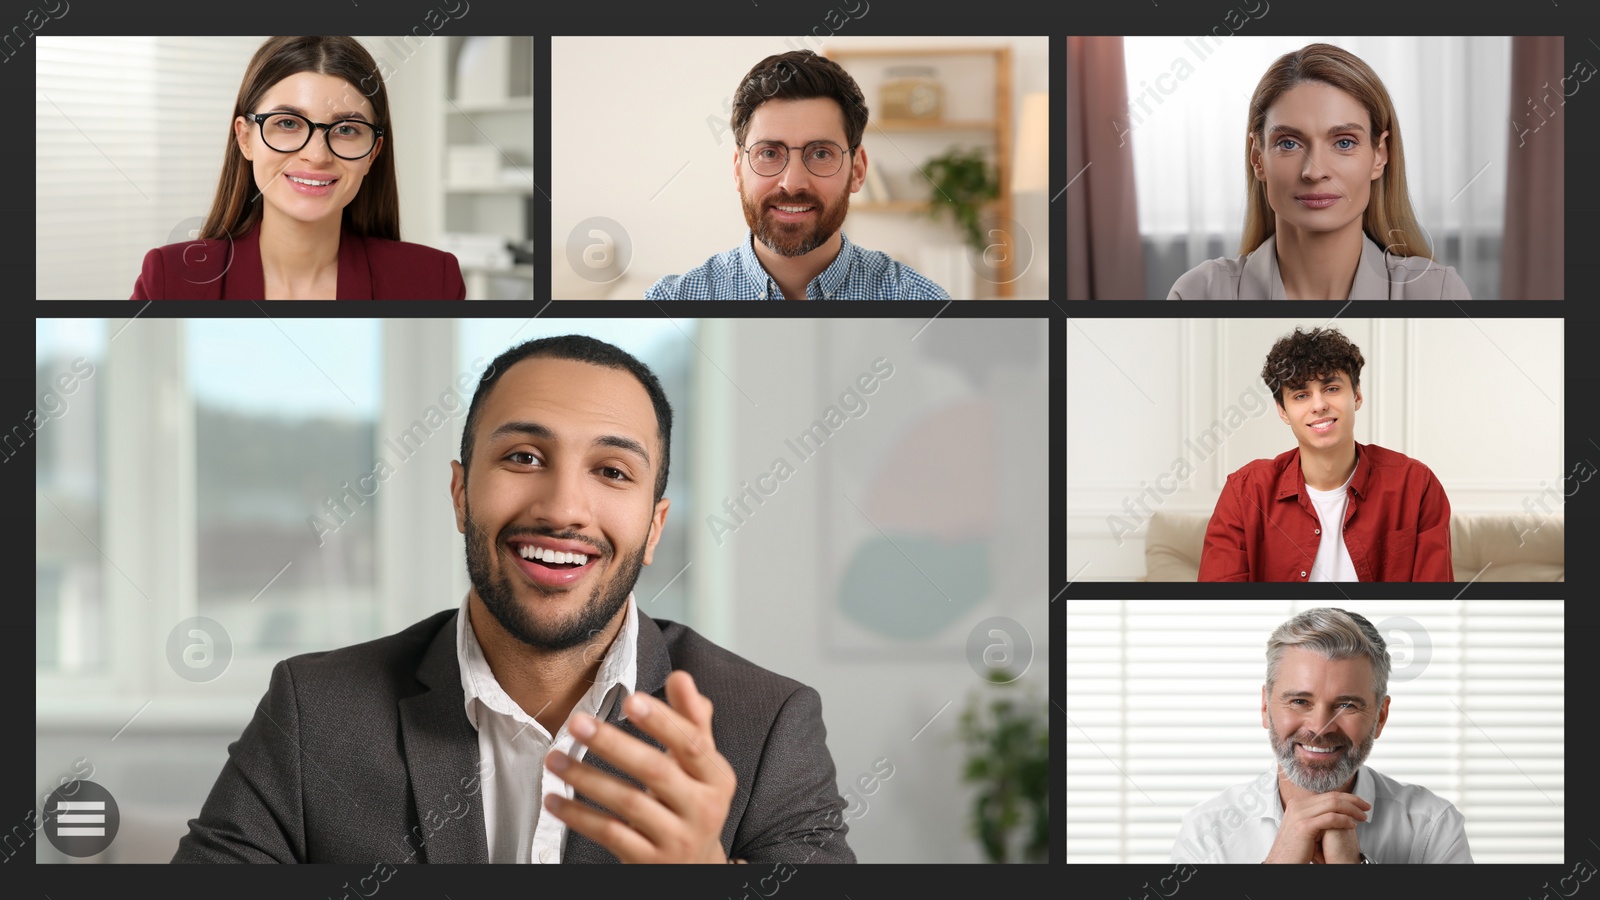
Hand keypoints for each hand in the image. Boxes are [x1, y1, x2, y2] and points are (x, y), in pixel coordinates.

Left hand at [543, 671, 737, 862]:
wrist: (695, 868)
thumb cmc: (692, 803)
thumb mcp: (700, 765)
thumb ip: (691, 720)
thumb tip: (682, 678)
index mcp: (716, 778)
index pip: (691, 744)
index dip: (662, 721)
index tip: (630, 700)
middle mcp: (702, 808)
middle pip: (655, 771)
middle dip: (613, 744)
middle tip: (578, 722)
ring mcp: (676, 838)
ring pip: (627, 803)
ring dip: (585, 778)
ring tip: (555, 758)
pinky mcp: (650, 861)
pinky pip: (610, 834)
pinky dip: (579, 816)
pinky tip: (555, 800)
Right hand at [1262, 791, 1368, 863]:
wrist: (1282, 862)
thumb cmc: (1295, 850)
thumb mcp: (1304, 828)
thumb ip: (1315, 817)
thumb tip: (1332, 813)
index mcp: (1298, 804)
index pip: (1327, 794)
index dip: (1347, 798)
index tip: (1360, 805)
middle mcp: (1298, 805)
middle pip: (1332, 796)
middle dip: (1353, 801)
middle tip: (1367, 808)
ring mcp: (1300, 814)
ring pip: (1333, 804)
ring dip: (1352, 810)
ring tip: (1363, 817)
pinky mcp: (1304, 826)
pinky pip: (1331, 818)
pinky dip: (1345, 820)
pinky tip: (1352, 826)